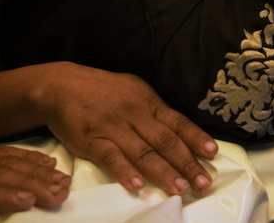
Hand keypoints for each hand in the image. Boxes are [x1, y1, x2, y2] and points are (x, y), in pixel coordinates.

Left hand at [0, 145, 70, 213]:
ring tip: (60, 179)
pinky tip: (45, 162)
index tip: (28, 200)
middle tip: (58, 191)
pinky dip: (30, 157)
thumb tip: (11, 203)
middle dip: (34, 182)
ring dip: (39, 170)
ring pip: (11, 161)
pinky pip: (8, 153)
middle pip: (4, 173)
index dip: (8, 194)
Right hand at [36, 64, 218, 195]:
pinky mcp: (91, 140)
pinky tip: (137, 186)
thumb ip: (156, 111)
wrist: (62, 85)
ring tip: (180, 188)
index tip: (212, 153)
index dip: (196, 139)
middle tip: (203, 182)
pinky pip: (110, 157)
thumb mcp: (135, 91)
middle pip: (165, 141)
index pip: (178, 122)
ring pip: (143, 152)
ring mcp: (113, 127)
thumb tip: (181, 130)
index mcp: (148, 102)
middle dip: (187, 163)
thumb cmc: (103, 90)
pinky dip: (124, 172)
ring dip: (163, 172)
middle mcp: (134, 114)